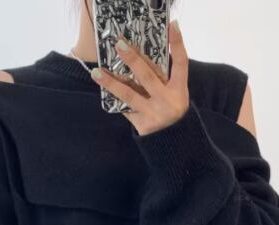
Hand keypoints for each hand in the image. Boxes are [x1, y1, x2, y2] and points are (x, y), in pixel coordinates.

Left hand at [90, 20, 189, 136]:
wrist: (173, 144)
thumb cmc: (172, 111)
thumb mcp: (176, 95)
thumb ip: (165, 79)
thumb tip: (141, 55)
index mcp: (179, 90)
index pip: (181, 63)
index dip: (177, 44)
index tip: (172, 26)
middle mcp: (167, 101)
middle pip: (148, 76)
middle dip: (133, 59)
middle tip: (119, 44)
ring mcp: (153, 114)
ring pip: (129, 95)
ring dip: (111, 83)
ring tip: (97, 72)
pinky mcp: (142, 125)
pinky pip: (125, 108)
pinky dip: (114, 98)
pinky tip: (102, 88)